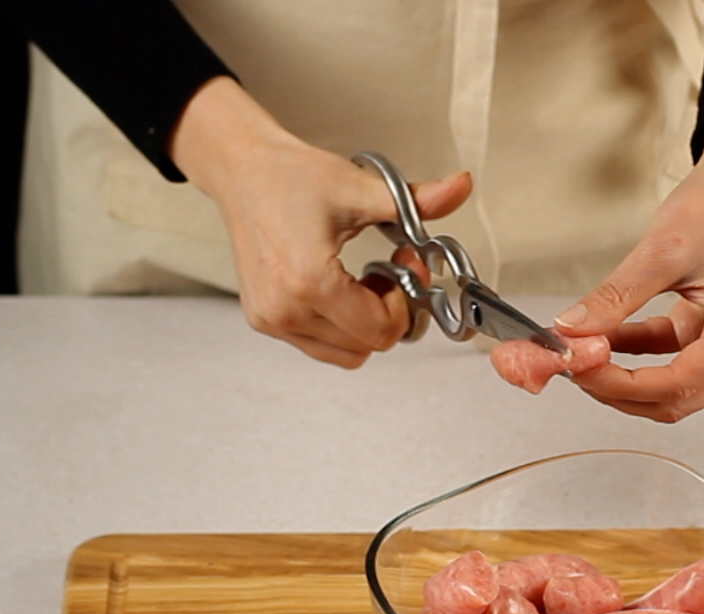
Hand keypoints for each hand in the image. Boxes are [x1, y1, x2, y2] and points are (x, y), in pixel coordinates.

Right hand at [170, 77, 472, 367]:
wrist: (242, 171)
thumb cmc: (291, 176)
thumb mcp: (361, 188)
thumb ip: (417, 201)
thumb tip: (461, 187)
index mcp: (310, 281)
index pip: (380, 331)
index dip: (405, 304)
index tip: (406, 264)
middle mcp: (285, 309)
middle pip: (367, 346)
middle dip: (390, 313)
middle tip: (391, 270)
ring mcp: (271, 319)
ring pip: (345, 353)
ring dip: (365, 325)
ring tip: (363, 281)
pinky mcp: (263, 320)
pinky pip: (319, 345)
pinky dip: (340, 326)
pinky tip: (340, 288)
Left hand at [552, 92, 703, 420]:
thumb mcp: (661, 251)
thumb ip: (614, 298)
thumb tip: (571, 330)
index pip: (677, 385)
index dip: (619, 384)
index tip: (578, 367)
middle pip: (676, 399)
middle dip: (618, 388)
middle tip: (572, 366)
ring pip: (672, 388)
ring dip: (624, 377)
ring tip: (583, 353)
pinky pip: (671, 361)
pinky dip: (636, 357)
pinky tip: (605, 338)